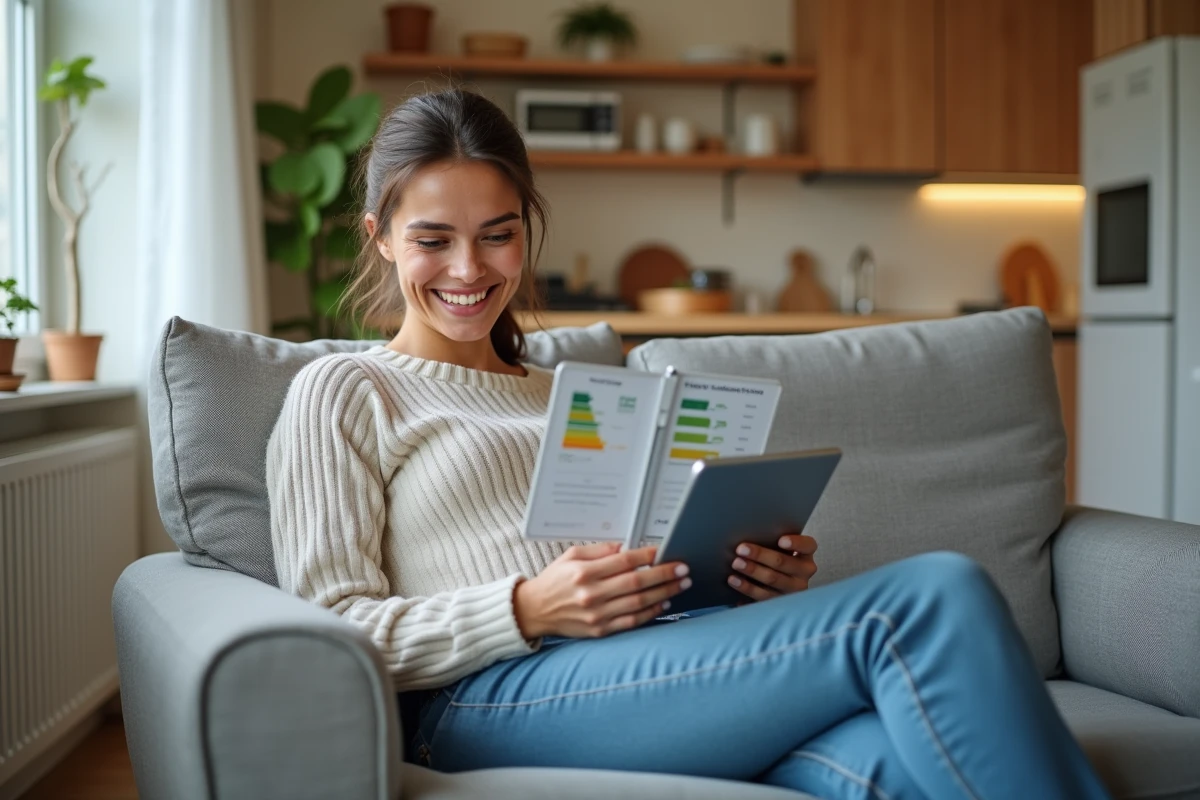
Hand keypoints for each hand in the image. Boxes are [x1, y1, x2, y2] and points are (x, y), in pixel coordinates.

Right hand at [513, 542, 691, 639]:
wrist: (534, 611)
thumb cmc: (554, 580)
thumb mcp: (570, 556)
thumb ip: (598, 550)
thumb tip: (626, 548)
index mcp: (584, 572)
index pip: (624, 561)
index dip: (648, 555)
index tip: (664, 551)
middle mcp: (592, 594)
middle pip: (636, 582)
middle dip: (664, 574)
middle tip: (683, 569)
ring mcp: (597, 615)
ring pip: (639, 603)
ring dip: (664, 593)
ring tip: (681, 584)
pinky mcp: (600, 630)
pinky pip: (632, 622)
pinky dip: (651, 612)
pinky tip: (664, 602)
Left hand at [727, 532, 817, 602]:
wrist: (775, 584)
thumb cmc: (775, 558)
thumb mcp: (779, 549)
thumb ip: (771, 541)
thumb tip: (749, 532)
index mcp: (805, 554)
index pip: (807, 545)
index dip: (796, 543)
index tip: (781, 540)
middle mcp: (803, 572)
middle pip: (782, 562)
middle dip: (760, 555)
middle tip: (741, 549)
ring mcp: (794, 590)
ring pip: (772, 580)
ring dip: (752, 571)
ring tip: (736, 564)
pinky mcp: (781, 603)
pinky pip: (763, 596)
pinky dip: (747, 588)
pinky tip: (735, 581)